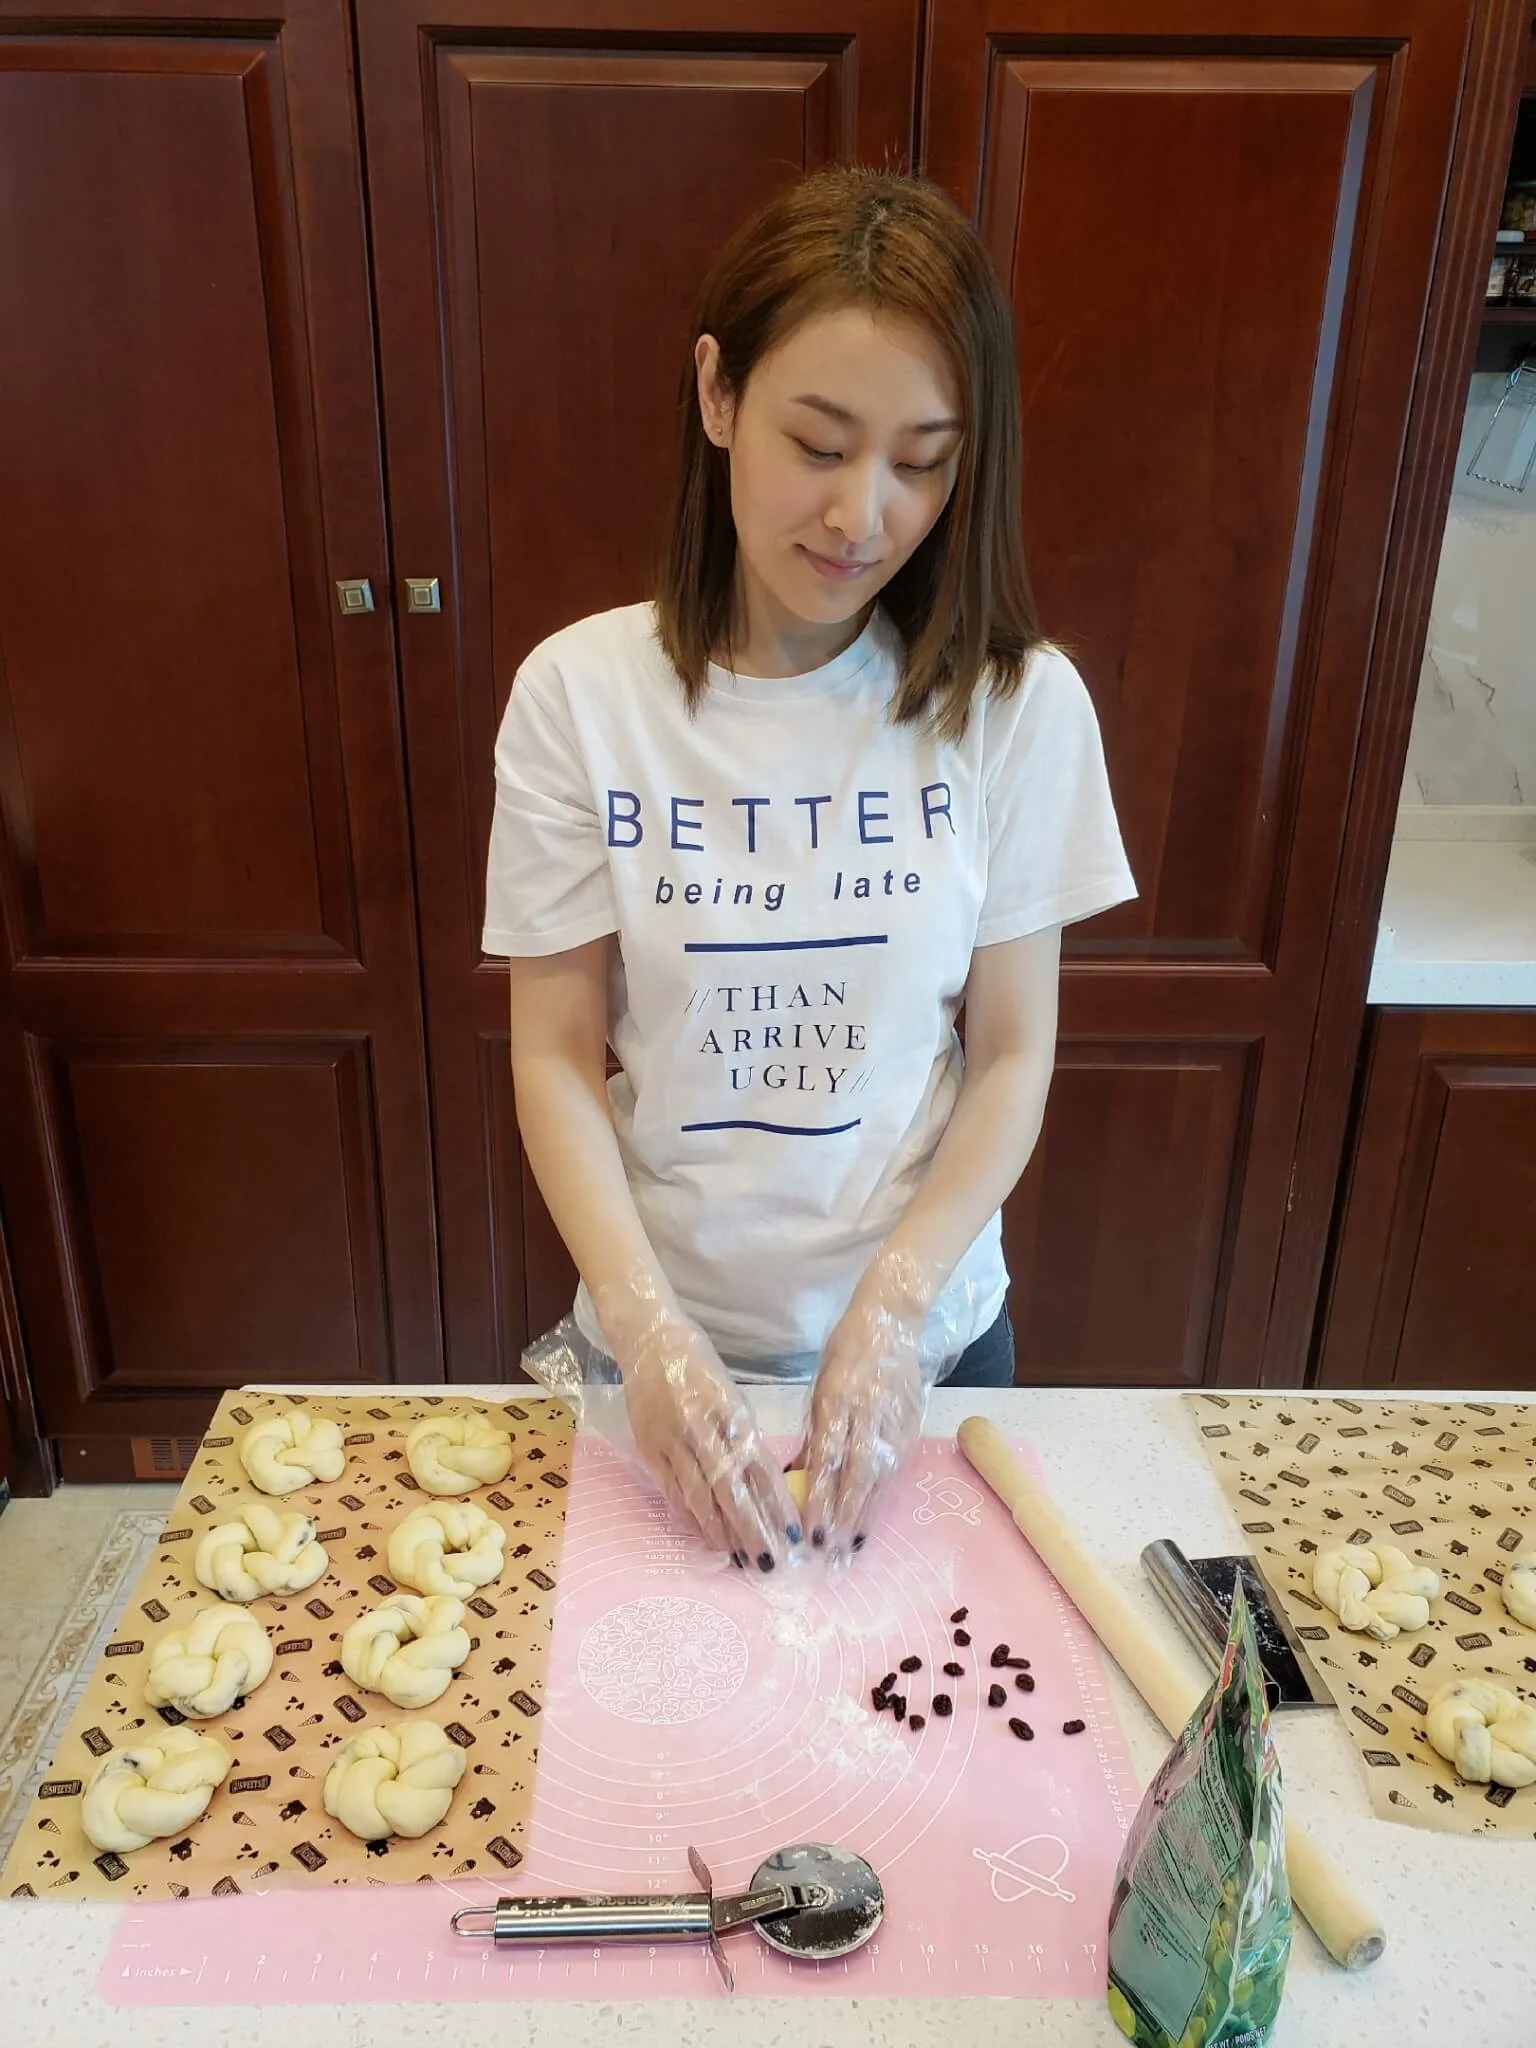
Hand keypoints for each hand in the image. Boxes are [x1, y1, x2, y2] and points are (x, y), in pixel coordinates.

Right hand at [608, 1298, 797, 1568]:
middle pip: (733, 1491)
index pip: (762, 1470)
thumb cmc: (699, 1366)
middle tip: (768, 1563)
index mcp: (735, 1415)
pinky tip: (703, 1537)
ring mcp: (675, 1442)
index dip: (779, 1506)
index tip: (795, 1535)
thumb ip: (743, 1436)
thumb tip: (764, 1482)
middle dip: (753, 1530)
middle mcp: (706, 1431)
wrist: (651, 1341)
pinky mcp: (650, 1449)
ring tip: (738, 1559)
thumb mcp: (732, 1394)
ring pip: (701, 1496)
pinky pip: (672, 1491)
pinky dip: (689, 1517)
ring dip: (721, 1531)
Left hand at [801, 1252, 935, 1557]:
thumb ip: (812, 1435)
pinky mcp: (912, 1426)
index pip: (827, 1459)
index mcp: (837, 1401)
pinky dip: (882, 1499)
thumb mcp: (819, 1388)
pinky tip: (870, 1522)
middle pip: (856, 1476)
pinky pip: (895, 1470)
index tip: (808, 1532)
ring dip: (863, 1517)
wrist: (892, 1320)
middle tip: (829, 1555)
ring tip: (849, 1549)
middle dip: (842, 1519)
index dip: (819, 1498)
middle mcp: (867, 1415)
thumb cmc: (845, 1353)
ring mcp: (894, 1421)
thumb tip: (796, 1480)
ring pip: (879, 1478)